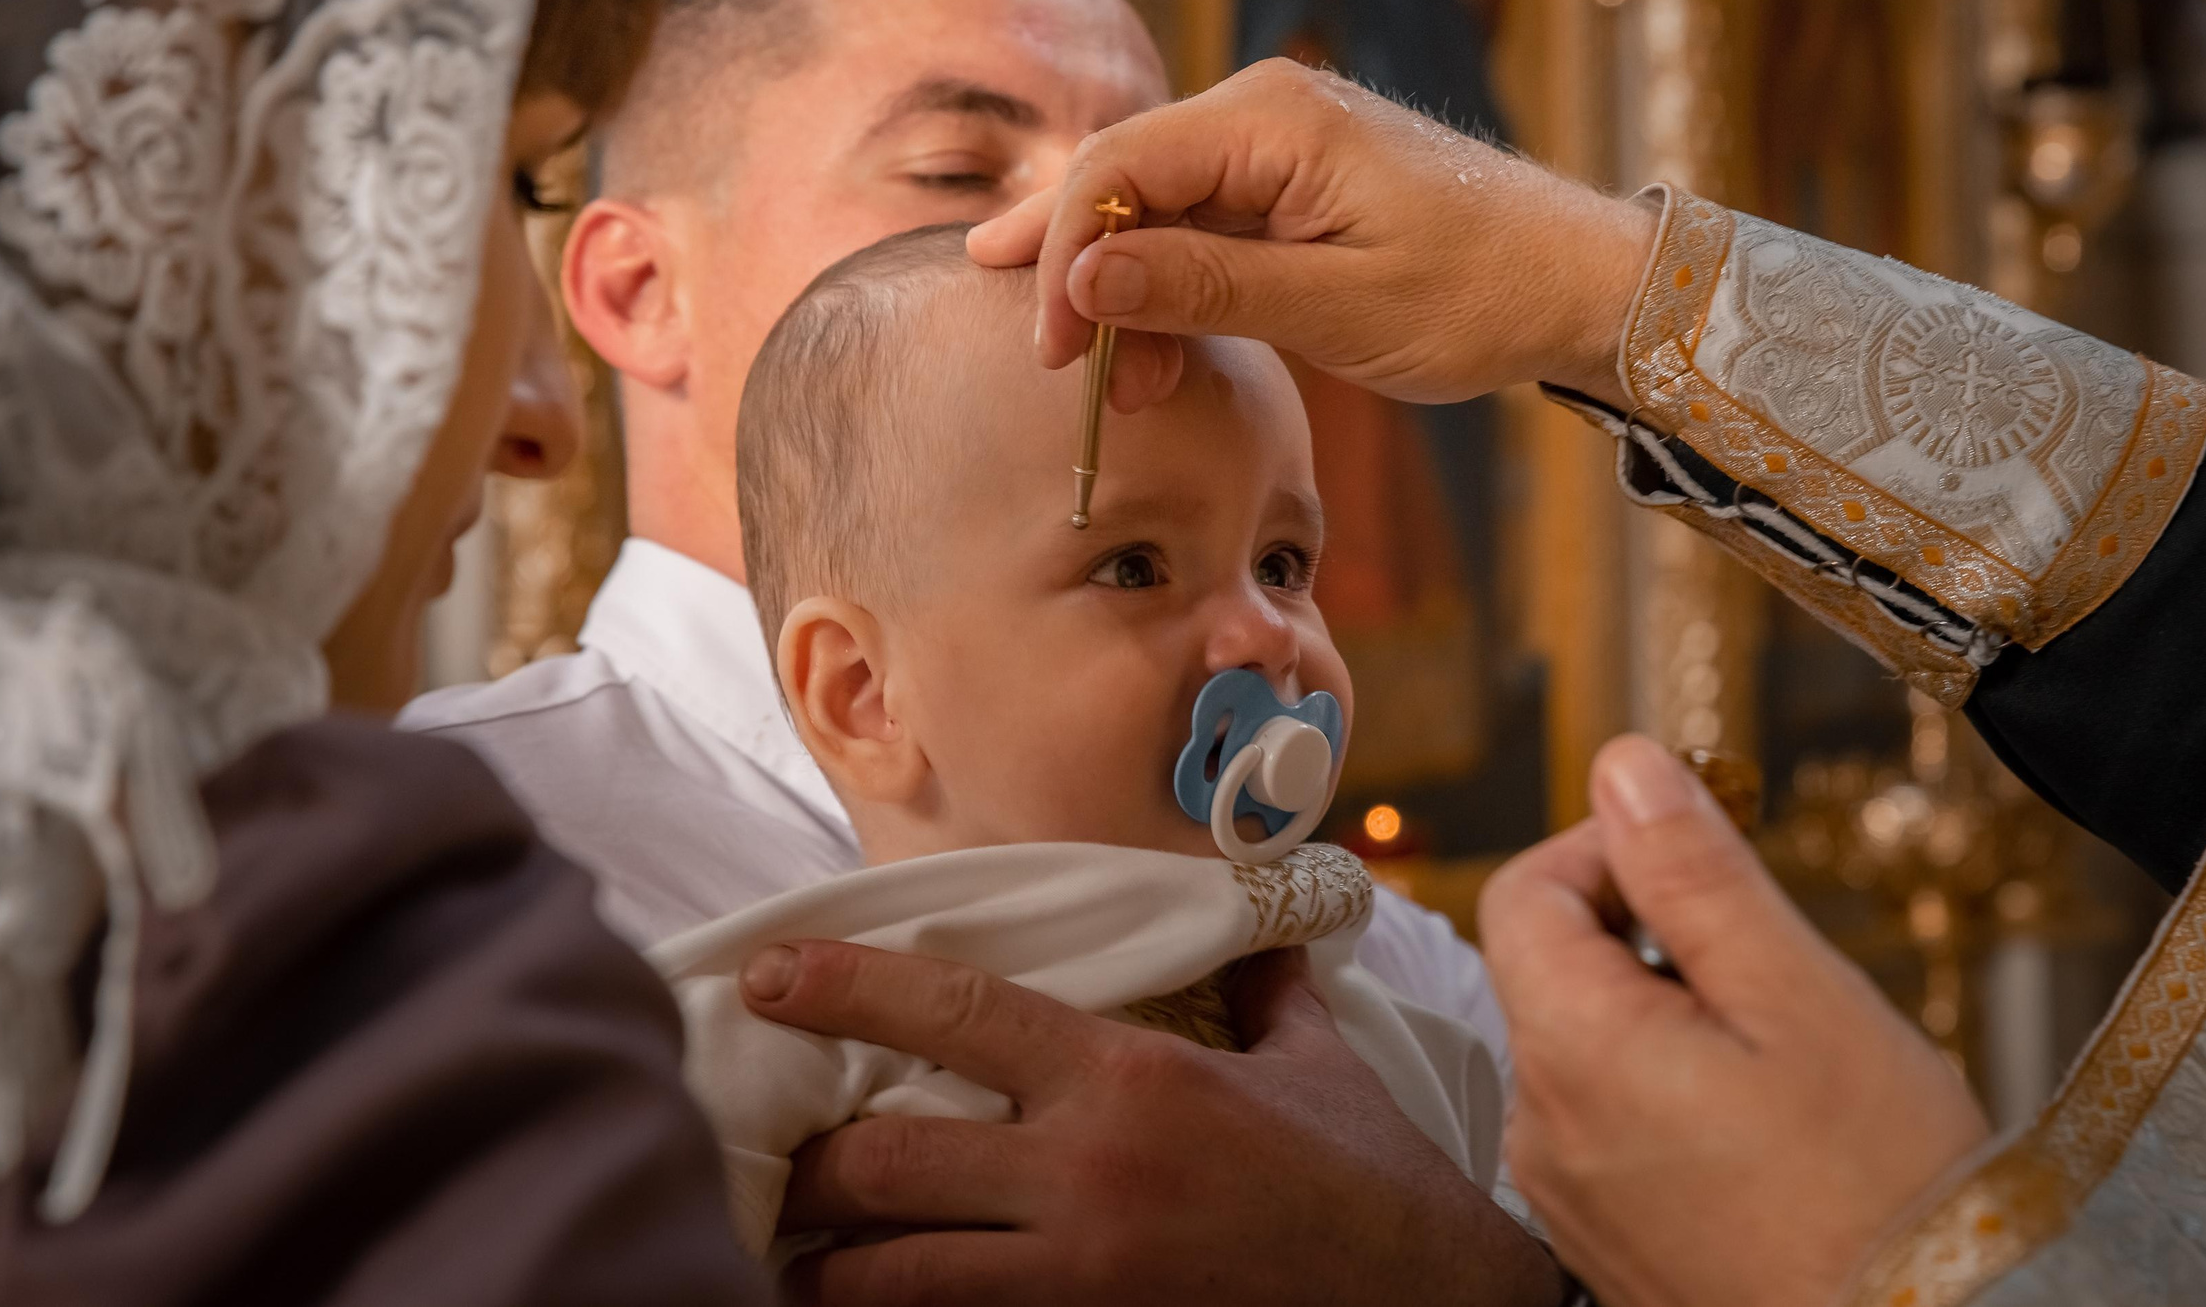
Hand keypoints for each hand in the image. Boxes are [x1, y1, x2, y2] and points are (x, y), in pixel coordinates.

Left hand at [741, 939, 1563, 1306]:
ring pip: (891, 1280)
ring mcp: (1081, 1279)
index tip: (770, 974)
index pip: (953, 1011)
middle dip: (805, 1175)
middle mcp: (1086, 1173)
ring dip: (824, 1274)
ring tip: (787, 1265)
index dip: (845, 988)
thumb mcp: (1319, 1064)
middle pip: (884, 1167)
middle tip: (775, 1170)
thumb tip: (1258, 936)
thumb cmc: (1374, 1180)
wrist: (1435, 1304)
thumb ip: (1264, 992)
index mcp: (1128, 1077)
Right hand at [966, 59, 1653, 410]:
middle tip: (1066, 369)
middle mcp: (1262, 111)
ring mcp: (1274, 145)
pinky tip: (1160, 354)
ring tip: (1130, 385)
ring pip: (1153, 212)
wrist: (1575, 282)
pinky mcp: (1288, 184)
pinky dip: (1170, 291)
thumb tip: (1086, 273)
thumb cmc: (1478, 292)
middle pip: (1122, 181)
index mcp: (1273, 120)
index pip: (1118, 168)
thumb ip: (1206, 287)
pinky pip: (1198, 228)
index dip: (1065, 256)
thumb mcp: (1338, 308)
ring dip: (1126, 296)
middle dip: (1081, 277)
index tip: (1056, 350)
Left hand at [1479, 738, 1990, 1306]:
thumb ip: (1694, 872)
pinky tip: (1764, 1124)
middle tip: (1765, 958)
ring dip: (1664, 1015)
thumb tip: (1624, 766)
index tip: (1702, 847)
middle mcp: (1542, 1127)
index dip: (1607, 847)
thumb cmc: (1879, 1190)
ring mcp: (1569, 1194)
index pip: (1524, 891)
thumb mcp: (1797, 993)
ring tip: (1780, 1053)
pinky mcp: (1605, 1240)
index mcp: (1572, 1049)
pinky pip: (1611, 1125)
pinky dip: (1670, 1093)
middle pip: (1553, 967)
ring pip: (1588, 1046)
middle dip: (1648, 931)